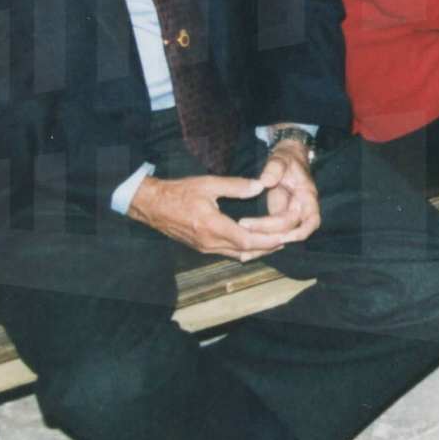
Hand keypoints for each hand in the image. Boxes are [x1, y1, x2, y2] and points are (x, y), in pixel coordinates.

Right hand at [126, 172, 298, 261]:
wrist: (151, 205)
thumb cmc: (178, 193)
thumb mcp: (208, 184)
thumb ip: (235, 186)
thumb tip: (259, 185)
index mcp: (212, 227)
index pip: (247, 240)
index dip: (268, 240)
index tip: (285, 236)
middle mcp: (209, 242)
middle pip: (246, 251)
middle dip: (268, 247)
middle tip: (288, 239)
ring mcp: (204, 248)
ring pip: (237, 255)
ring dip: (257, 250)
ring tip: (276, 241)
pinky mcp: (201, 247)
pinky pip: (227, 253)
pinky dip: (244, 249)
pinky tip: (254, 242)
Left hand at [237, 139, 321, 242]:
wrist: (287, 158)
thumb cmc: (286, 158)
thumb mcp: (281, 158)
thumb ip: (274, 168)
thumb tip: (264, 182)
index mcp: (307, 196)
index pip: (311, 221)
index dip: (299, 232)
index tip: (280, 236)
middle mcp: (301, 208)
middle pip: (291, 228)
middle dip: (270, 232)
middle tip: (246, 226)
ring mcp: (290, 213)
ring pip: (282, 233)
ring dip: (266, 241)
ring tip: (245, 243)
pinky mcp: (279, 215)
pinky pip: (273, 231)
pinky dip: (262, 238)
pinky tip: (246, 244)